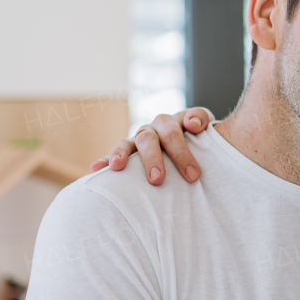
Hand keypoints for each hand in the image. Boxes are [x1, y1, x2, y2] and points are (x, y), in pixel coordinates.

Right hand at [90, 107, 214, 183]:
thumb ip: (200, 119)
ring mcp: (137, 140)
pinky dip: (105, 160)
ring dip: (121, 154)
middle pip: (149, 139)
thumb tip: (192, 125)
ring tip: (117, 167)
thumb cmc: (199, 137)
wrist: (192, 138)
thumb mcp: (204, 125)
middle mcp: (152, 129)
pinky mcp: (127, 152)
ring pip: (127, 143)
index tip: (193, 174)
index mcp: (170, 123)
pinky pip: (113, 154)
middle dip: (153, 159)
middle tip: (158, 180)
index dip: (181, 152)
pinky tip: (95, 168)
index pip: (173, 132)